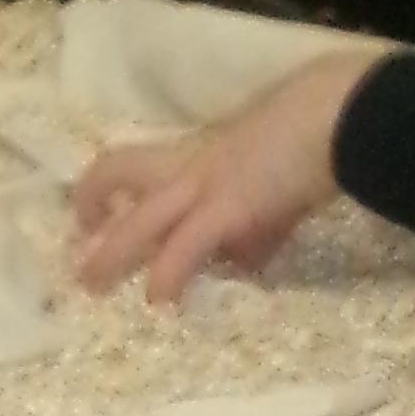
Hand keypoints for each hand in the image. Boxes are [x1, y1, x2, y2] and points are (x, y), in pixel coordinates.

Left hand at [71, 48, 384, 306]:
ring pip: (140, 219)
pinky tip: (160, 301)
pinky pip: (186, 245)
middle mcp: (192, 163)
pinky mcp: (228, 207)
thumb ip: (256, 223)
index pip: (137, 161)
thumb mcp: (272, 177)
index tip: (93, 215)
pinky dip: (169, 275)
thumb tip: (248, 264)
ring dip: (111, 255)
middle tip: (76, 252)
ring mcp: (206, 184)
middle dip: (92, 213)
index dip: (106, 187)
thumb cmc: (314, 132)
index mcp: (200, 150)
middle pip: (118, 174)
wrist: (338, 113)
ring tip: (91, 286)